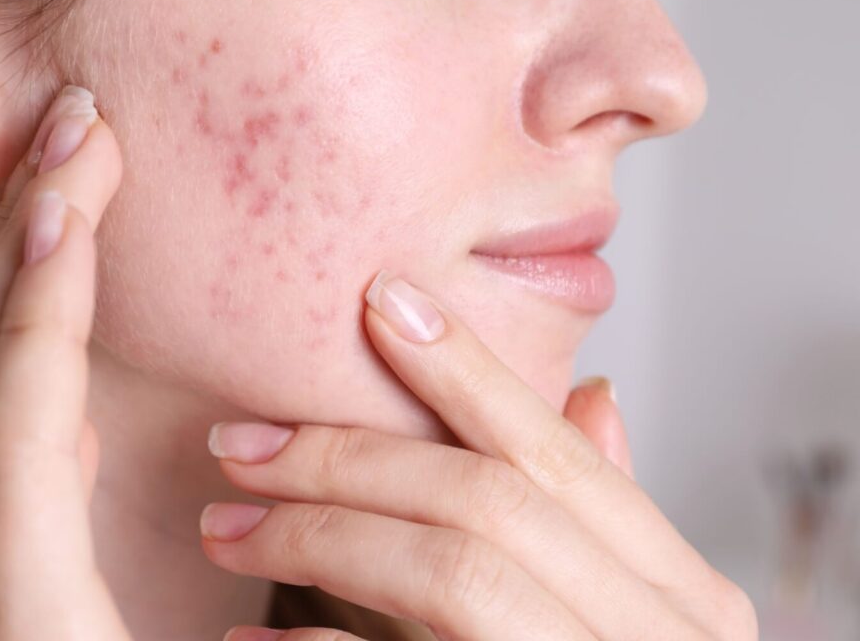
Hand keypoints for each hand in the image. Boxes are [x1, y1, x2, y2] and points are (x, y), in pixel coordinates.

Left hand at [201, 273, 757, 639]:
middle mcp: (659, 637)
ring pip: (452, 573)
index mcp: (682, 596)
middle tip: (239, 441)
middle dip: (351, 457)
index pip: (559, 455)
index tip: (381, 302)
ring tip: (225, 522)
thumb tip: (597, 399)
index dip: (471, 371)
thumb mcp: (637, 614)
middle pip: (488, 503)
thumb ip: (607, 520)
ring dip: (322, 533)